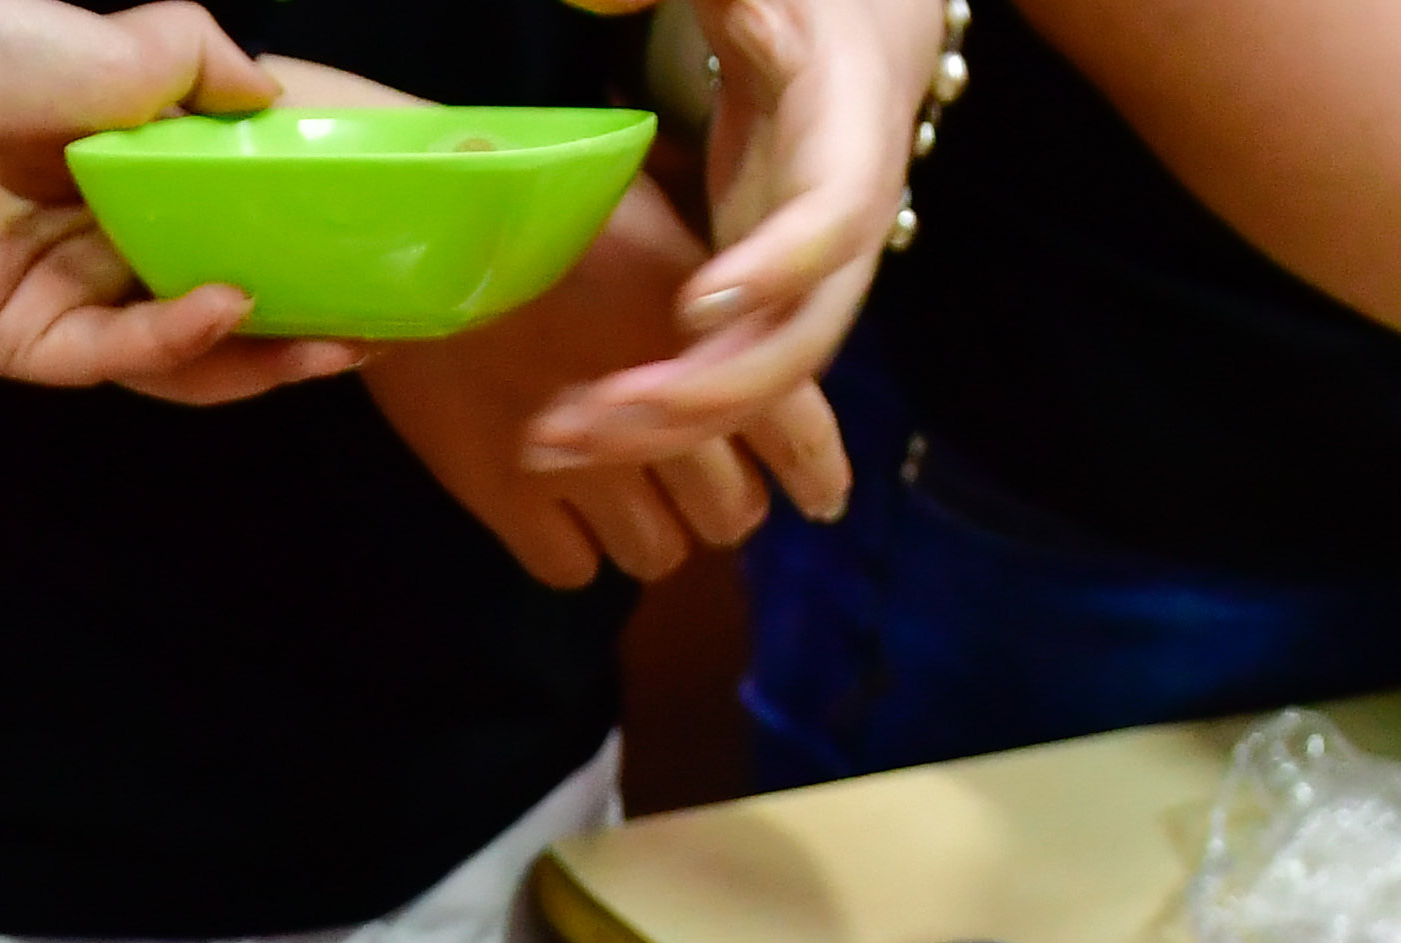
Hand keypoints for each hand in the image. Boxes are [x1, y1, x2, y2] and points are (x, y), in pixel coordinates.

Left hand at [0, 0, 366, 403]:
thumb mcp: (128, 46)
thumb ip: (204, 68)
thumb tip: (274, 98)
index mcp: (130, 198)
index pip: (234, 249)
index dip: (305, 264)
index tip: (378, 263)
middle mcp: (102, 261)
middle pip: (220, 323)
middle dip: (302, 333)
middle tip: (378, 328)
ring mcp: (60, 307)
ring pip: (176, 359)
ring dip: (258, 358)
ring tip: (331, 343)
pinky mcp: (15, 340)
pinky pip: (111, 354)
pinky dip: (175, 337)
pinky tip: (227, 307)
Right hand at [369, 177, 852, 584]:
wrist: (418, 228)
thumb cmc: (534, 202)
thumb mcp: (647, 215)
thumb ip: (702, 282)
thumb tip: (735, 313)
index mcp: (710, 339)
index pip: (798, 434)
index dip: (817, 475)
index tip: (823, 500)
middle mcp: (664, 414)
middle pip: (732, 514)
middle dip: (719, 501)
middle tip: (690, 482)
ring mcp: (585, 466)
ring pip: (658, 555)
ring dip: (650, 532)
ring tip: (621, 499)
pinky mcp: (509, 496)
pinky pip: (571, 569)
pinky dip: (572, 548)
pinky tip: (556, 509)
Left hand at [525, 0, 944, 464]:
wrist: (845, 34)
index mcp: (849, 140)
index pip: (835, 218)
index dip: (778, 270)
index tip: (700, 303)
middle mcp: (842, 231)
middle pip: (797, 340)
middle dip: (705, 394)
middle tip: (603, 411)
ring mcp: (808, 283)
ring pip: (754, 385)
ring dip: (659, 430)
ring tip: (552, 445)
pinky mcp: (766, 310)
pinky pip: (721, 383)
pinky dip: (650, 420)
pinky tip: (565, 437)